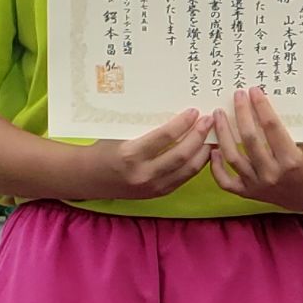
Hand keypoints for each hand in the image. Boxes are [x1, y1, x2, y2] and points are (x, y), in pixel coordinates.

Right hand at [89, 109, 215, 201]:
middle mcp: (144, 174)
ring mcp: (153, 187)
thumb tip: (173, 109)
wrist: (89, 178)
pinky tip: (204, 152)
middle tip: (209, 120)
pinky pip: (184, 178)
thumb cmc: (103, 149)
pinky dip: (197, 164)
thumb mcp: (119, 133)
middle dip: (199, 136)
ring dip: (204, 151)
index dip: (183, 123)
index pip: (165, 137)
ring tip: (213, 135)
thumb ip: (144, 126)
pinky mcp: (159, 193)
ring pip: (188, 169)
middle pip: (182, 154)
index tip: (194, 111)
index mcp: (131, 154)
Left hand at [209, 87, 302, 207]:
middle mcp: (272, 174)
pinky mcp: (247, 193)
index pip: (272, 127)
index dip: (261, 106)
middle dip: (241, 113)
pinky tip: (214, 148)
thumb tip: (262, 103)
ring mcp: (257, 185)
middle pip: (250, 139)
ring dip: (223, 133)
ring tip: (218, 115)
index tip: (254, 91)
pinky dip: (216, 166)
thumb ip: (285, 130)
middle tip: (237, 96)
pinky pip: (225, 181)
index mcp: (291, 160)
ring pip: (233, 157)